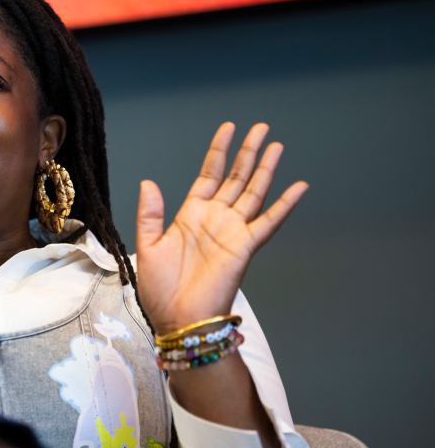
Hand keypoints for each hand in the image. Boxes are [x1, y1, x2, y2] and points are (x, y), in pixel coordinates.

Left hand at [135, 122, 307, 333]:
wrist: (178, 320)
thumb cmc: (160, 289)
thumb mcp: (148, 245)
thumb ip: (150, 213)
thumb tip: (149, 181)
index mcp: (191, 215)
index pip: (209, 174)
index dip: (218, 151)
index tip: (229, 128)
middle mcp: (215, 219)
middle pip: (236, 177)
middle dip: (247, 152)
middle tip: (262, 127)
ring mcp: (232, 231)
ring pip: (254, 192)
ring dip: (265, 169)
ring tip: (277, 144)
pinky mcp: (245, 247)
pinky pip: (269, 222)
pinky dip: (285, 204)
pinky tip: (299, 186)